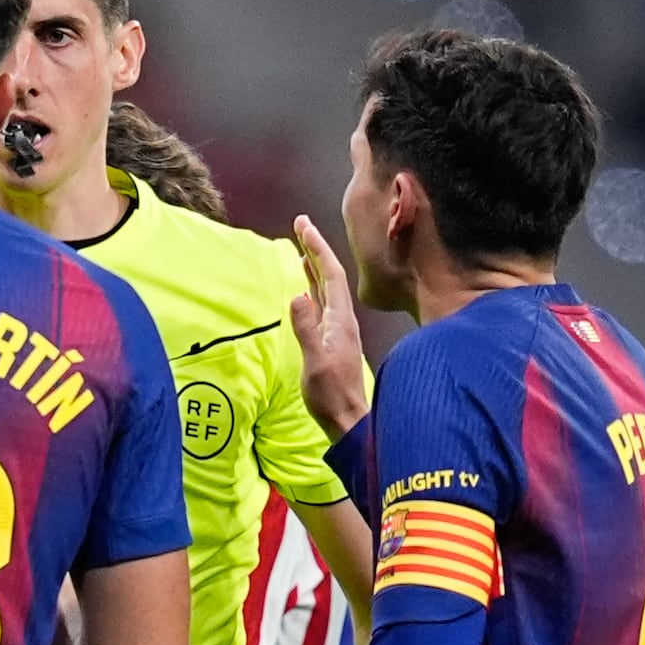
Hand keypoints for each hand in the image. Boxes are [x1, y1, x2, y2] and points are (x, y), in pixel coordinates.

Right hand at [287, 217, 371, 434]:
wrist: (349, 420)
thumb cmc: (332, 395)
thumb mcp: (315, 362)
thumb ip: (306, 329)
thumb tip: (296, 296)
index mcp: (340, 320)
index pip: (330, 274)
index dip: (317, 248)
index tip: (303, 226)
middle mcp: (342, 319)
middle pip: (329, 274)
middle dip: (315, 248)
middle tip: (300, 224)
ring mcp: (338, 328)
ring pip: (326, 287)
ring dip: (314, 264)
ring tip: (301, 245)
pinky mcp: (332, 339)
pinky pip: (322, 302)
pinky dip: (313, 286)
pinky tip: (306, 284)